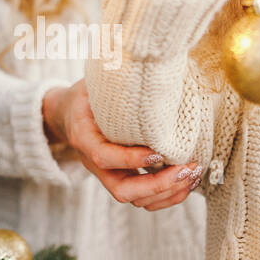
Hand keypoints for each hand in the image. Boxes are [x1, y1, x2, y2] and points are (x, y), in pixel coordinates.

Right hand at [43, 80, 201, 210]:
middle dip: (158, 185)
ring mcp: (109, 175)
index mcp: (84, 138)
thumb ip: (110, 78)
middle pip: (123, 190)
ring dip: (168, 192)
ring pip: (137, 199)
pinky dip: (169, 194)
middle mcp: (94, 163)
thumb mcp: (91, 83)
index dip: (131, 159)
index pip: (104, 156)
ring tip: (193, 174)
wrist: (67, 114)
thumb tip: (141, 59)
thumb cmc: (85, 95)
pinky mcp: (124, 178)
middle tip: (186, 168)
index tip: (159, 152)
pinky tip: (188, 180)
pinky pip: (145, 198)